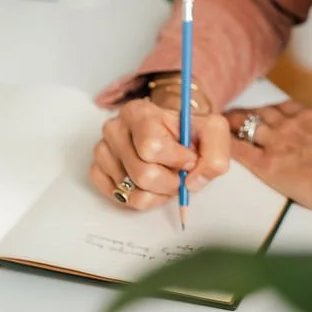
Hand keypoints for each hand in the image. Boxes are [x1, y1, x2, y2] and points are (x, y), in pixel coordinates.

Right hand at [90, 97, 231, 211]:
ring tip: (166, 177)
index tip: (190, 159)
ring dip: (158, 194)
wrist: (170, 133)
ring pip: (132, 192)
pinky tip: (149, 184)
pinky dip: (140, 199)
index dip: (177, 161)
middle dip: (170, 183)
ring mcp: (102, 150)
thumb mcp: (213, 132)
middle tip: (180, 175)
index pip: (152, 147)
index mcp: (139, 112)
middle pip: (143, 174)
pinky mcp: (96, 171)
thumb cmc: (187, 132)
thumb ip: (215, 156)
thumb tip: (193, 182)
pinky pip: (119, 198)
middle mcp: (114, 128)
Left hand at [225, 102, 311, 215]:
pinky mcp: (268, 167)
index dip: (273, 109)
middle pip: (261, 115)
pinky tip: (216, 146)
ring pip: (246, 128)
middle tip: (234, 115)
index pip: (286, 108)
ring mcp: (277, 144)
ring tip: (218, 125)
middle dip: (246, 114)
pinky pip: (241, 154)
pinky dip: (227, 148)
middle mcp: (291, 126)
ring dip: (231, 126)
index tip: (266, 109)